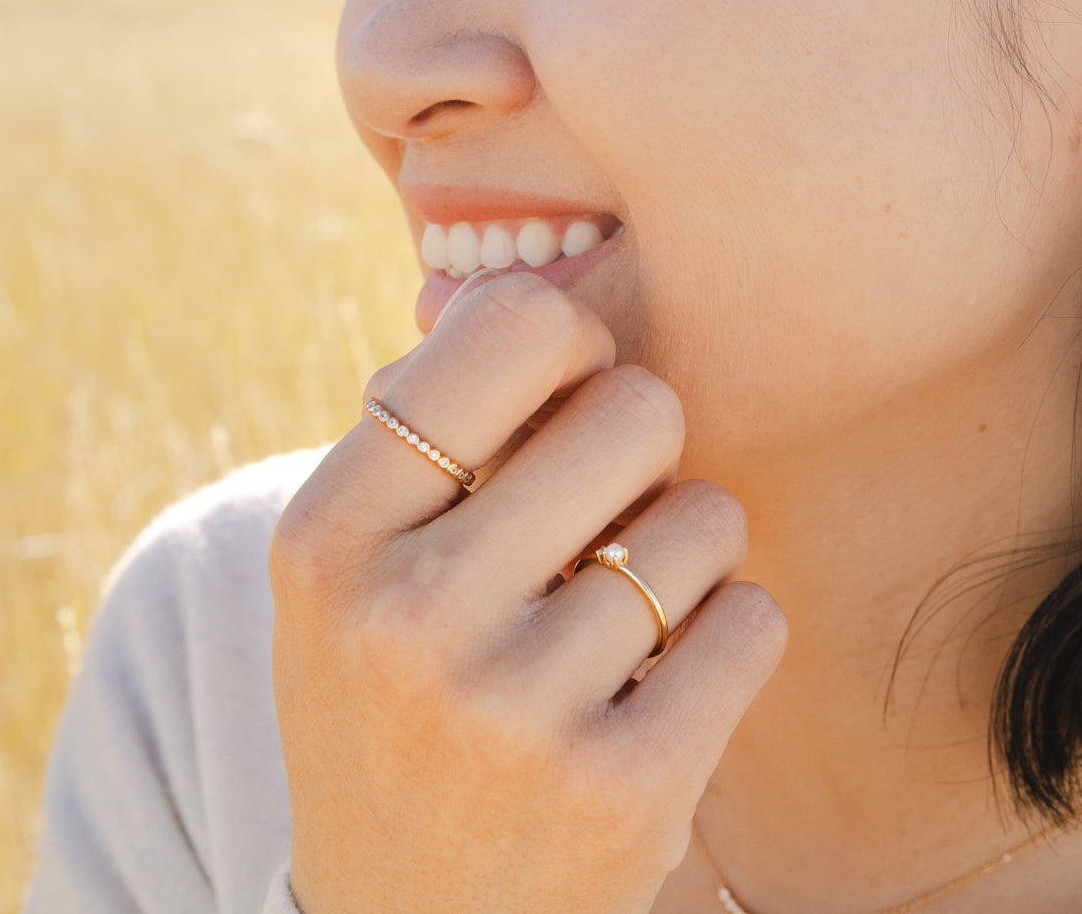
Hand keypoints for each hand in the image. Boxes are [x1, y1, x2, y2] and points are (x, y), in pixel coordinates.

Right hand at [269, 271, 786, 913]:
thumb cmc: (397, 701)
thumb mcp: (353, 572)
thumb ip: (424, 430)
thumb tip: (522, 289)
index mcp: (328, 534)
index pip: (513, 329)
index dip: (576, 340)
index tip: (576, 385)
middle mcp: (405, 615)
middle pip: (638, 408)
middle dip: (645, 444)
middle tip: (612, 502)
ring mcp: (513, 711)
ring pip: (708, 514)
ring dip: (688, 546)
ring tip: (626, 608)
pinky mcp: (622, 792)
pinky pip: (753, 617)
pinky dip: (730, 629)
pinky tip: (669, 677)